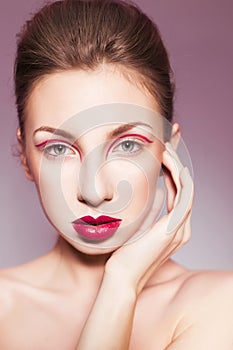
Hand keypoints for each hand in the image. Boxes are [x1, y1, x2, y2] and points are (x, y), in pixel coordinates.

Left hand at [105, 142, 193, 294]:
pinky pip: (184, 196)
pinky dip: (179, 178)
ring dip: (177, 167)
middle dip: (176, 164)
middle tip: (166, 145)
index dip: (172, 172)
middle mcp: (181, 227)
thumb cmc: (124, 254)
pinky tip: (170, 164)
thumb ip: (148, 210)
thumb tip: (153, 190)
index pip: (177, 192)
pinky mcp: (175, 228)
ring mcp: (181, 228)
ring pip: (186, 189)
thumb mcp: (137, 226)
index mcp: (173, 227)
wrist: (122, 277)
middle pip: (184, 187)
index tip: (161, 154)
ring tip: (166, 149)